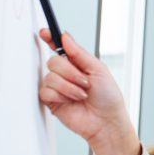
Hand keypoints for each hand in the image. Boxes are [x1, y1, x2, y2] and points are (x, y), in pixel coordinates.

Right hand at [38, 29, 140, 154]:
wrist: (106, 121)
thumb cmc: (108, 98)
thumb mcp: (99, 70)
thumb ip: (79, 53)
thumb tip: (65, 36)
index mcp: (78, 64)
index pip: (60, 47)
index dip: (50, 38)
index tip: (45, 33)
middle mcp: (66, 74)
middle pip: (53, 62)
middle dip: (70, 72)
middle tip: (84, 82)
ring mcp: (58, 87)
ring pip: (50, 77)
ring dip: (69, 86)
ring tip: (81, 95)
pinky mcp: (52, 101)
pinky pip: (46, 91)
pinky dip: (61, 96)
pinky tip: (71, 101)